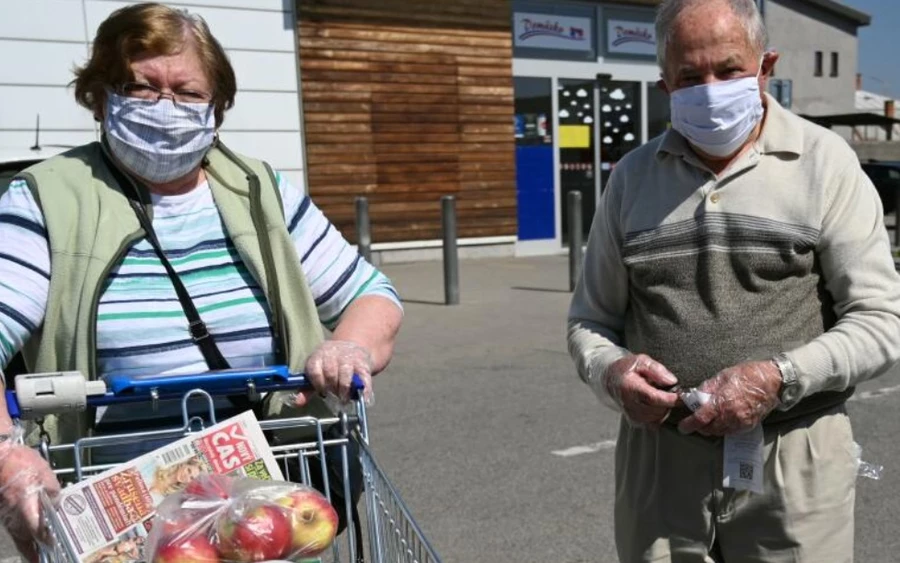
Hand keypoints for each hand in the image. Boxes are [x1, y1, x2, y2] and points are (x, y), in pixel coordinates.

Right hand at [0, 441, 59, 561]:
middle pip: (25, 539)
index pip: (36, 530)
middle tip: (44, 560)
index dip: (46, 540)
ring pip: (18, 536)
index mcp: (24, 504)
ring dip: (28, 546)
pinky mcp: (3, 511)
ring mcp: (6, 514)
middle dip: (35, 552)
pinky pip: (14, 528)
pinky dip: (22, 536)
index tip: (55, 546)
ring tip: (39, 556)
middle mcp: (13, 514)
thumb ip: (53, 491)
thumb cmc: (22, 463)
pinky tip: (31, 537)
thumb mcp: (44, 473)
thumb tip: (59, 504)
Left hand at [297, 340, 373, 405]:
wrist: (352, 346)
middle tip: (335, 398)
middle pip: (330, 373)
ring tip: (344, 398)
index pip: (315, 371)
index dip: (318, 385)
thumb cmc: (330, 364)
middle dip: (332, 389)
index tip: (322, 392)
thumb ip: (306, 389)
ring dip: (345, 390)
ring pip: (346, 375)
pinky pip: (363, 377)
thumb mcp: (316, 372)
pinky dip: (363, 389)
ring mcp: (349, 357)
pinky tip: (362, 397)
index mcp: (318, 356)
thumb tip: (297, 403)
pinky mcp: (363, 362)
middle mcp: (333, 354)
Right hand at [601, 354, 680, 428]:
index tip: (683, 395)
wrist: (611, 379)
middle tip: (673, 391)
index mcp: (629, 387)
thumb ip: (656, 369)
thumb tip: (672, 381)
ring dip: (665, 408)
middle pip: (657, 410)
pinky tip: (657, 404)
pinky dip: (659, 414)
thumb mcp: (641, 361)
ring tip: (662, 395)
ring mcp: (631, 414)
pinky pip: (654, 422)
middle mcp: (628, 403)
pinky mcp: (634, 421)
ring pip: (657, 418)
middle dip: (669, 402)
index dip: (670, 399)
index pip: (653, 398)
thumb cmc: (628, 368)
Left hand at [677, 360, 781, 435]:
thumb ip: (707, 389)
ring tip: (708, 418)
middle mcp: (731, 416)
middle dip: (699, 426)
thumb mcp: (722, 376)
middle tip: (695, 419)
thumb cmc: (747, 375)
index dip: (689, 424)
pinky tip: (722, 419)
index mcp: (723, 402)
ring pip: (719, 432)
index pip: (701, 419)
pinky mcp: (749, 426)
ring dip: (711, 428)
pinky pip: (731, 432)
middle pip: (709, 429)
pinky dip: (723, 428)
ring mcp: (741, 422)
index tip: (682, 427)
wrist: (772, 381)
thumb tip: (694, 396)